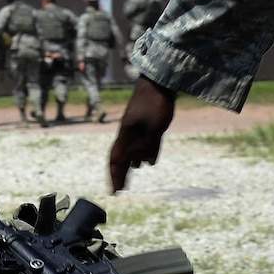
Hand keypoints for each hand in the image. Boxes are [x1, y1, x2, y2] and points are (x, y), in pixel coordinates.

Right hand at [108, 76, 176, 191]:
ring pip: (134, 150)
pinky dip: (147, 154)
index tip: (115, 192)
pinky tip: (149, 162)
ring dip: (132, 163)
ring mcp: (140, 129)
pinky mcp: (151, 125)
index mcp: (126, 135)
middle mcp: (130, 134)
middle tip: (120, 190)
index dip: (114, 176)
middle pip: (122, 157)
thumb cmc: (155, 102)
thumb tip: (145, 163)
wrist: (159, 81)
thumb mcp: (154, 127)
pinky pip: (147, 144)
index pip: (116, 160)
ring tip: (133, 174)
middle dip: (120, 174)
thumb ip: (149, 145)